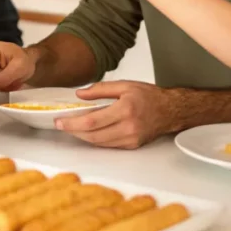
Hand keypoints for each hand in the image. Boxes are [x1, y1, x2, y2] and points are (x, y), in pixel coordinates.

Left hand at [54, 81, 168, 148]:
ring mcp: (130, 139)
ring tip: (71, 127)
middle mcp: (128, 127)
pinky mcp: (132, 145)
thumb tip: (80, 94)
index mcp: (125, 109)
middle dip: (73, 131)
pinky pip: (108, 145)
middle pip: (92, 135)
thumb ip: (100, 89)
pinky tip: (88, 132)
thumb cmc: (149, 96)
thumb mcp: (125, 85)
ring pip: (99, 142)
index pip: (92, 121)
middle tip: (61, 125)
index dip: (73, 123)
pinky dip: (95, 139)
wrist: (170, 110)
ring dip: (82, 136)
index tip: (60, 121)